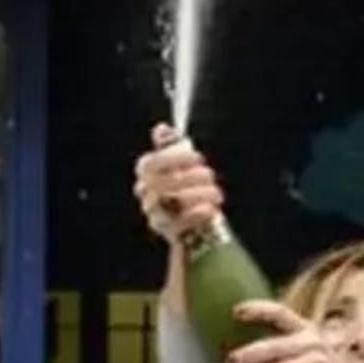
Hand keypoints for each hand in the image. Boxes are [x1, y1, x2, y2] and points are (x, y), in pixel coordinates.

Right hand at [133, 123, 223, 244]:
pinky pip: (177, 225)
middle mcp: (147, 195)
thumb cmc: (187, 189)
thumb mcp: (181, 164)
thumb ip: (171, 146)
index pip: (149, 164)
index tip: (197, 157)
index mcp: (147, 176)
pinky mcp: (169, 233)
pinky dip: (195, 215)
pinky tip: (210, 209)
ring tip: (216, 192)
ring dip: (196, 195)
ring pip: (168, 204)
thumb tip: (161, 128)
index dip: (173, 158)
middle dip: (189, 177)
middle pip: (160, 184)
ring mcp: (156, 215)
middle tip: (210, 175)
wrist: (196, 225)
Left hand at [226, 301, 363, 362]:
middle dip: (250, 354)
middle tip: (232, 362)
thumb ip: (282, 353)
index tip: (237, 311)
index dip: (259, 310)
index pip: (280, 313)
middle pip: (275, 345)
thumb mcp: (307, 356)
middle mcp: (313, 342)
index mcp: (307, 331)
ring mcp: (319, 361)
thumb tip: (243, 362)